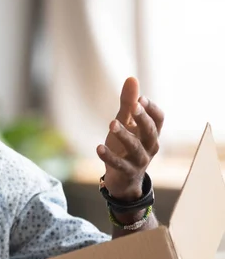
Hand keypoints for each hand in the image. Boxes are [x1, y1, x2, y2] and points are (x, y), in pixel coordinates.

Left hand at [97, 77, 164, 200]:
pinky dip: (109, 156)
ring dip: (124, 135)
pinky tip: (99, 148)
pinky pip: (118, 164)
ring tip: (111, 123)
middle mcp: (149, 146)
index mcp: (151, 133)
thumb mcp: (126, 124)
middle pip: (151, 131)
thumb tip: (132, 78)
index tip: (140, 98)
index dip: (151, 108)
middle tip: (133, 106)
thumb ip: (128, 104)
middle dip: (143, 118)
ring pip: (135, 147)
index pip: (159, 119)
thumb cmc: (125, 147)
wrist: (123, 180)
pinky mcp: (126, 172)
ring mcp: (139, 161)